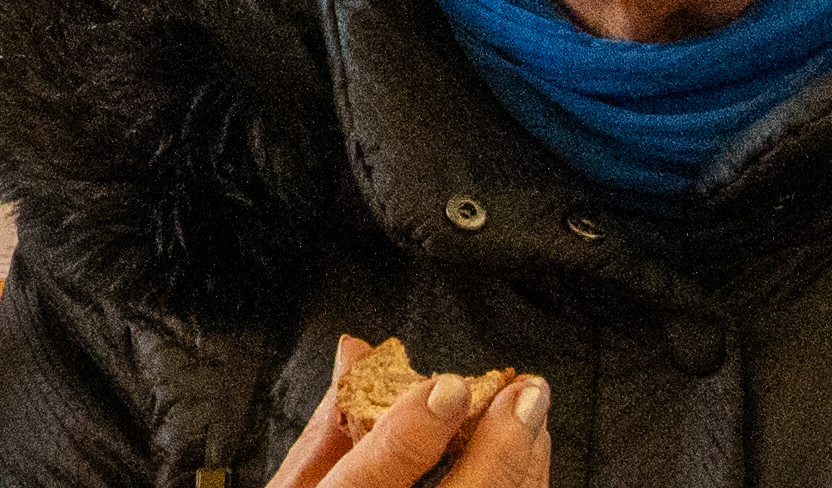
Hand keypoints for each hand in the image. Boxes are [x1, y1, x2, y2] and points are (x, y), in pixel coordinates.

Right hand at [260, 369, 550, 487]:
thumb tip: (358, 356)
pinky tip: (527, 458)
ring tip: (531, 413)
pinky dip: (524, 487)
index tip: (450, 387)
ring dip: (524, 465)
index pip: (371, 479)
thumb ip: (331, 425)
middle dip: (500, 448)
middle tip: (524, 395)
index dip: (414, 432)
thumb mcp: (300, 485)